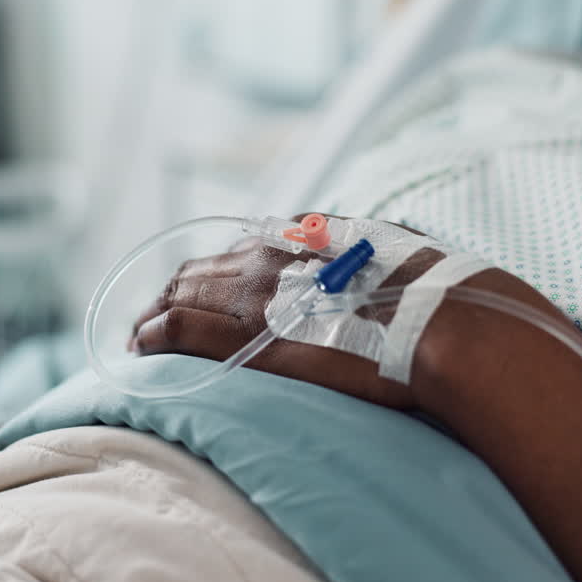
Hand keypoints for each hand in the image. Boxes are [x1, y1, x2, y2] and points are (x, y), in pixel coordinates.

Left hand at [130, 227, 443, 409]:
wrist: (441, 321)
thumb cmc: (440, 296)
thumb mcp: (409, 253)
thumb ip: (382, 252)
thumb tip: (395, 251)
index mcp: (309, 234)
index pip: (242, 248)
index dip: (218, 271)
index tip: (207, 290)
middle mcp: (272, 252)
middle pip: (204, 267)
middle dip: (177, 291)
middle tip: (158, 316)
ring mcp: (254, 291)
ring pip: (181, 292)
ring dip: (157, 312)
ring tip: (141, 335)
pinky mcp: (242, 334)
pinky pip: (178, 327)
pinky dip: (153, 335)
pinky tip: (139, 347)